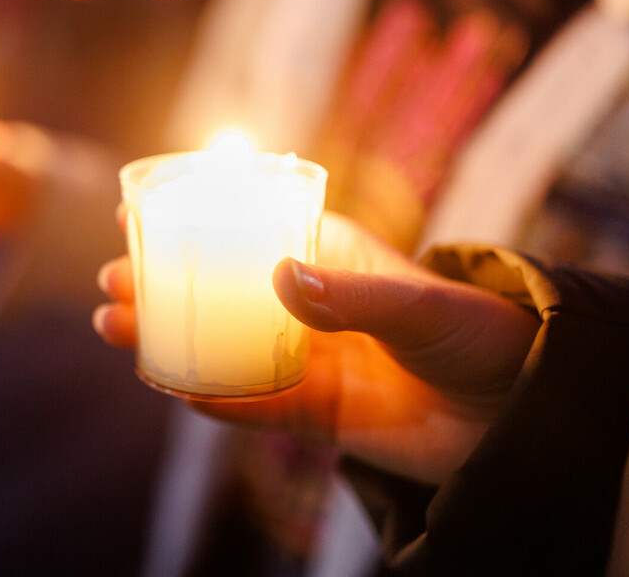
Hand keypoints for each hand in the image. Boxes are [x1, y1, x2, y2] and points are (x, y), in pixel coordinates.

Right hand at [94, 212, 540, 484]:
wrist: (518, 416)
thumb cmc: (477, 335)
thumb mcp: (417, 304)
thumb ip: (353, 295)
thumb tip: (282, 280)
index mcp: (325, 257)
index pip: (245, 228)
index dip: (189, 219)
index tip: (134, 212)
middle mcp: (304, 305)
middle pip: (215, 289)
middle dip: (159, 282)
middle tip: (110, 279)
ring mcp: (304, 358)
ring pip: (218, 345)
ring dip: (165, 337)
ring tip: (115, 327)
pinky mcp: (312, 413)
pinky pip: (250, 405)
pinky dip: (211, 398)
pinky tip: (172, 388)